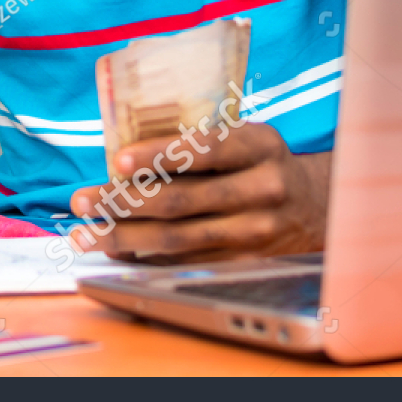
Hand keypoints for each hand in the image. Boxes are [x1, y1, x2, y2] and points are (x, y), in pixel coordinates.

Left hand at [66, 122, 331, 263]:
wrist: (321, 207)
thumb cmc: (261, 164)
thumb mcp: (245, 138)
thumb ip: (198, 142)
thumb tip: (123, 159)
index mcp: (260, 146)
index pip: (204, 149)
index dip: (159, 154)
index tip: (118, 160)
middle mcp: (262, 190)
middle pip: (180, 201)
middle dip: (122, 202)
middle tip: (81, 200)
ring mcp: (256, 232)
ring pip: (177, 239)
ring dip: (122, 237)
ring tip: (84, 233)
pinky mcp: (246, 263)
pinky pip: (187, 263)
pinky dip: (145, 258)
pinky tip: (115, 251)